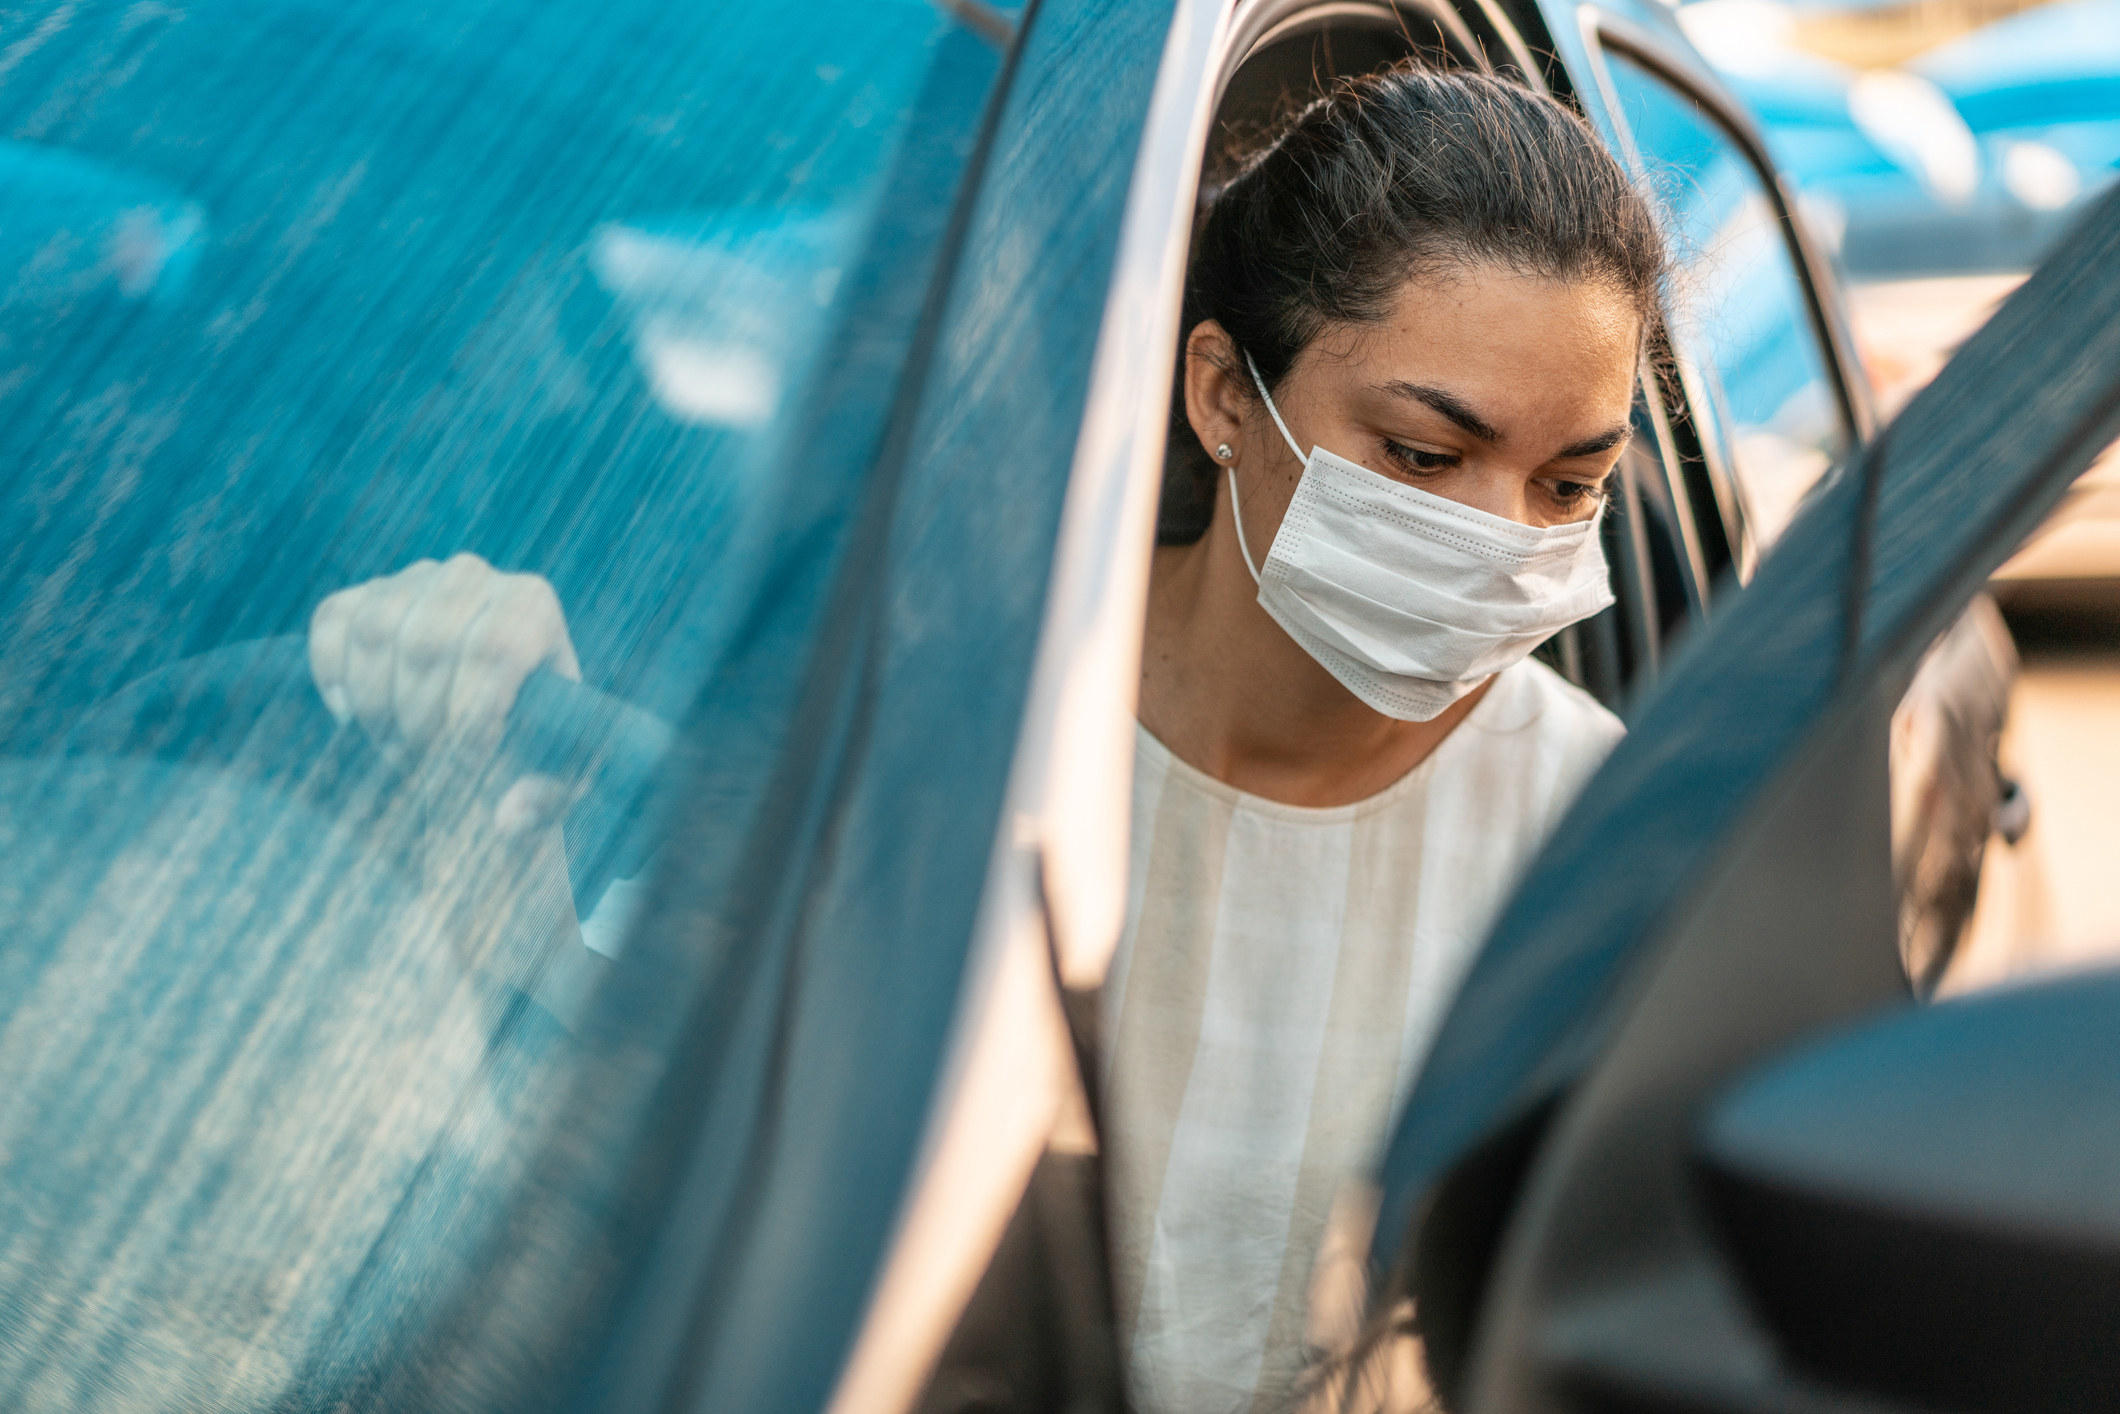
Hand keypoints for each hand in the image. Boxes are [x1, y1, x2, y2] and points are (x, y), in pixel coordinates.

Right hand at [309, 553, 579, 832]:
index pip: (493, 649)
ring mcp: (413, 578)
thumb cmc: (529, 749)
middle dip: (420, 720)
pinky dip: (332, 675)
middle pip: (428, 643)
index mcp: (532, 604)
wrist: (487, 720)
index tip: (468, 766)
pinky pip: (332, 621)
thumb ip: (544, 803)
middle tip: (426, 766)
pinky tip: (351, 718)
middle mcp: (474, 576)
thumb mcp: (554, 781)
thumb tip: (506, 816)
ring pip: (377, 632)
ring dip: (377, 706)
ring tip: (398, 750)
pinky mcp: (365, 593)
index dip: (470, 716)